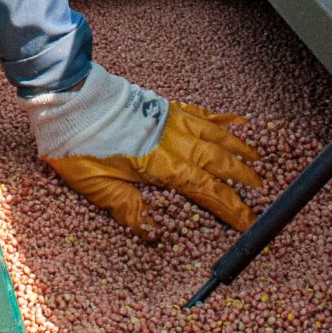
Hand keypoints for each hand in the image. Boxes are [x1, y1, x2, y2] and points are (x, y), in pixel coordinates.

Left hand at [25, 66, 261, 240]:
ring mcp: (171, 120)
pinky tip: (238, 122)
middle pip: (219, 161)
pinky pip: (202, 113)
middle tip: (262, 191)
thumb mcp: (97, 186)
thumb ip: (128, 209)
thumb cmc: (77, 144)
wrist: (68, 97)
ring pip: (217, 135)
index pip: (206, 190)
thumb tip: (155, 235)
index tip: (249, 222)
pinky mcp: (164, 106)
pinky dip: (222, 119)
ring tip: (258, 160)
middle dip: (243, 178)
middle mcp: (173, 140)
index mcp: (161, 164)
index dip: (230, 207)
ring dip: (240, 148)